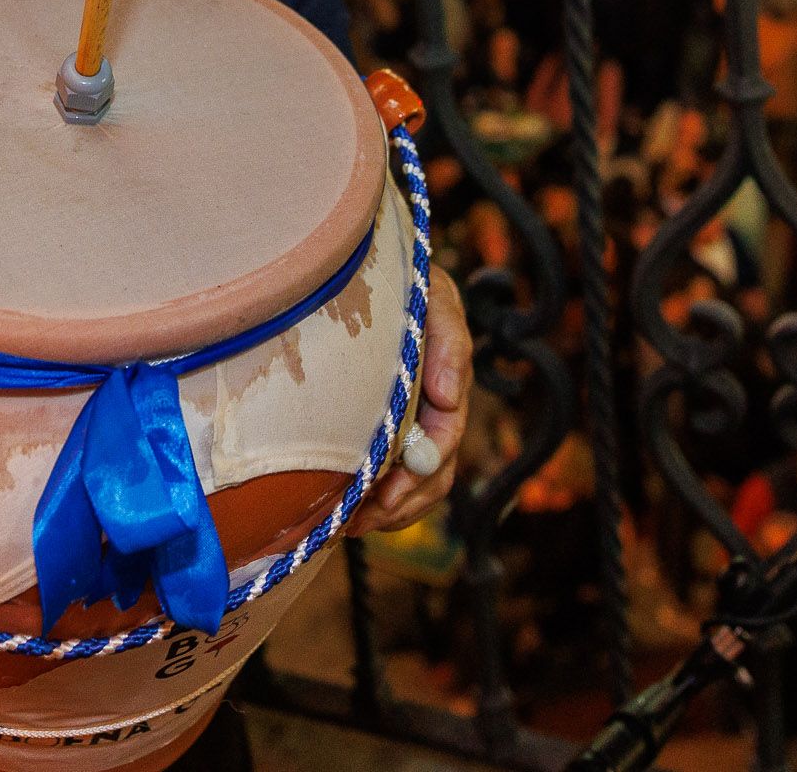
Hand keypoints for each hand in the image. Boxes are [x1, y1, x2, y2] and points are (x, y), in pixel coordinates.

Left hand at [349, 267, 469, 534]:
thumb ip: (447, 340)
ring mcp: (409, 425)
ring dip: (387, 511)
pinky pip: (389, 485)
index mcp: (445, 380)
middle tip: (362, 516)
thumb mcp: (432, 297)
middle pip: (433, 474)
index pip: (445, 435)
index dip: (424, 465)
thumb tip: (449, 400)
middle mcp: (432, 408)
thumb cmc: (399, 280)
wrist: (363, 271)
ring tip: (348, 524)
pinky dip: (373, 506)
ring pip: (414, 488)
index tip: (392, 484)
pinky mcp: (380, 435)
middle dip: (402, 501)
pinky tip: (346, 515)